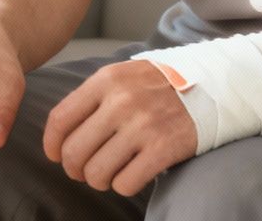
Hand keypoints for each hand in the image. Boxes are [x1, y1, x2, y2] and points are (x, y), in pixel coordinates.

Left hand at [43, 58, 195, 195]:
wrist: (209, 87)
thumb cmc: (157, 86)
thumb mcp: (121, 77)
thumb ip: (91, 99)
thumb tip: (59, 135)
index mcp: (106, 81)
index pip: (60, 119)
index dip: (52, 144)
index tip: (55, 155)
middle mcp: (121, 102)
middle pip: (74, 151)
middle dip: (74, 169)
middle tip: (83, 170)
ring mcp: (143, 126)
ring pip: (96, 172)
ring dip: (98, 180)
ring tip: (107, 174)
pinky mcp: (163, 149)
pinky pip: (125, 183)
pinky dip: (123, 185)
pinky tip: (131, 174)